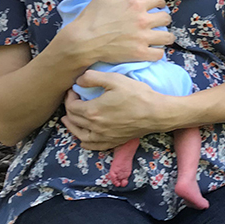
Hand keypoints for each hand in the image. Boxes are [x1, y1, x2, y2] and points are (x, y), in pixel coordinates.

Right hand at [57, 0, 173, 68]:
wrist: (82, 41)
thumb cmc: (92, 17)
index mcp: (135, 4)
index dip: (159, 2)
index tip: (156, 6)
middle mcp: (142, 20)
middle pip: (166, 18)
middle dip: (163, 19)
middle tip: (157, 22)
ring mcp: (142, 38)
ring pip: (167, 37)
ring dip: (164, 36)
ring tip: (159, 37)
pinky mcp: (139, 54)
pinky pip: (159, 54)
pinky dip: (157, 52)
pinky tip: (152, 50)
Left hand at [62, 70, 183, 149]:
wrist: (156, 113)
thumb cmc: (137, 94)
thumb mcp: (115, 79)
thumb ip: (93, 77)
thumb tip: (79, 80)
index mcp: (92, 111)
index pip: (71, 106)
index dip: (69, 97)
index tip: (74, 90)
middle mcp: (94, 127)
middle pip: (74, 120)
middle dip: (70, 108)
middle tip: (73, 100)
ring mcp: (103, 137)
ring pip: (79, 134)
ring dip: (72, 126)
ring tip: (68, 119)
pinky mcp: (112, 142)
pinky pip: (92, 146)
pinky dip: (84, 141)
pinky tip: (83, 138)